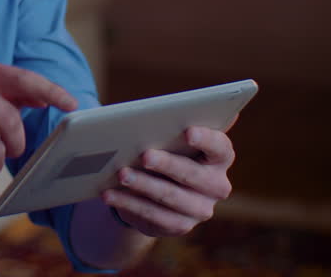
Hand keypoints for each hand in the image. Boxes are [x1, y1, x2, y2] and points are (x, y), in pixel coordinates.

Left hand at [104, 126, 234, 236]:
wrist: (158, 191)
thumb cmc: (166, 150)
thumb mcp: (170, 136)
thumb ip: (170, 120)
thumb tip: (145, 103)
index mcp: (220, 157)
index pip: (221, 147)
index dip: (207, 139)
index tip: (188, 131)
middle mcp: (217, 185)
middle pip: (194, 175)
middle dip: (168, 164)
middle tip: (144, 155)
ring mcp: (200, 209)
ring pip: (171, 197)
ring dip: (144, 185)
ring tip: (121, 174)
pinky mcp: (180, 226)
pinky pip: (153, 216)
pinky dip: (128, 203)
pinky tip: (109, 194)